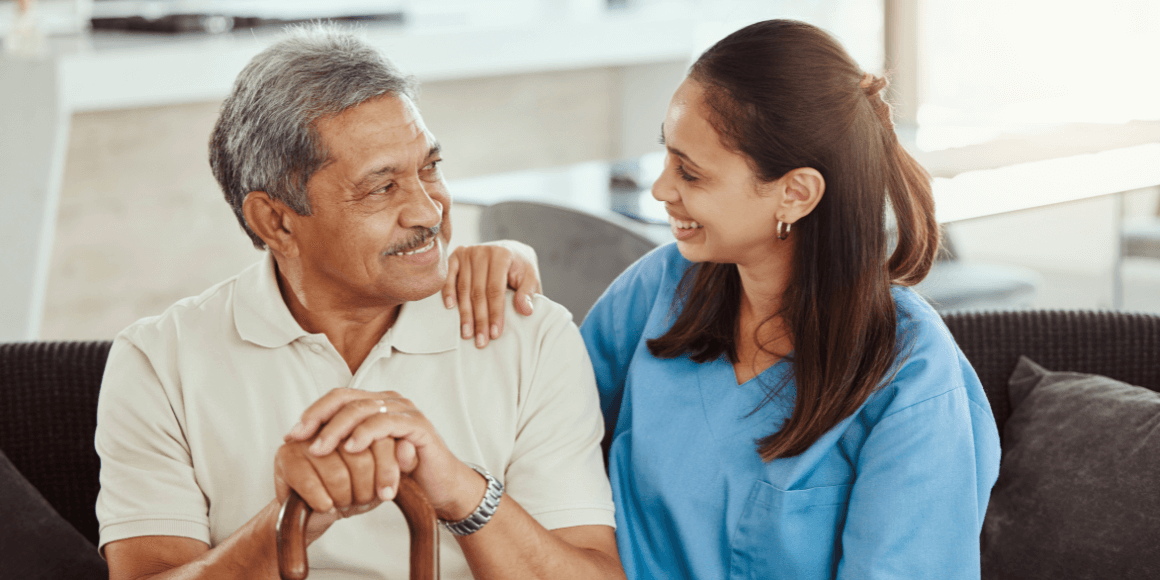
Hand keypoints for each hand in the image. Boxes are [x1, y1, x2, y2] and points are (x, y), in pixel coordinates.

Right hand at [273, 433, 396, 543]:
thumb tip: (408, 447)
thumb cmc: (355, 489)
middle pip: (359, 453)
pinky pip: (309, 481)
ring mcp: (306, 436)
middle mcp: (331, 421)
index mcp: (357, 418)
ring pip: (336, 470)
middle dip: (365, 486)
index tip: (388, 494)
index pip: (378, 433)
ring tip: (345, 504)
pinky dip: (322, 500)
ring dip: (344, 496)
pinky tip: (327, 507)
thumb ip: (401, 460)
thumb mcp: (383, 476)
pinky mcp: (285, 455)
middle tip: (364, 500)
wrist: (319, 512)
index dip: (386, 466)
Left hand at [285, 389, 486, 521]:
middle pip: (347, 399)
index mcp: (375, 404)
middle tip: (302, 441)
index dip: (313, 412)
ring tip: (320, 450)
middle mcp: (390, 402)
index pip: (338, 397)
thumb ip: (343, 445)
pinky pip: (387, 423)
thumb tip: (302, 444)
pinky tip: (351, 449)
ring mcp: (405, 411)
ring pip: (364, 409)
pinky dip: (366, 434)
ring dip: (338, 429)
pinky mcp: (419, 426)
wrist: (439, 488)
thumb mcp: (366, 458)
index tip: (292, 435)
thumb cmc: (401, 473)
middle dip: (320, 419)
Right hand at [442, 241, 540, 347]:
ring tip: (467, 334)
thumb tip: (526, 311)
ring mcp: (467, 253)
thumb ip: (527, 293)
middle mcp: (482, 252)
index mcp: (502, 255)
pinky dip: (448, 292)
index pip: (495, 289)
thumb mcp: (530, 277)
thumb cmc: (520, 268)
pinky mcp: (456, 256)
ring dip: (464, 313)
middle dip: (479, 319)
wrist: (510, 250)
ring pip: (463, 288)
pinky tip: (450, 308)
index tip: (494, 334)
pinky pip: (449, 277)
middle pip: (478, 292)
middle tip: (480, 341)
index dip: (495, 313)